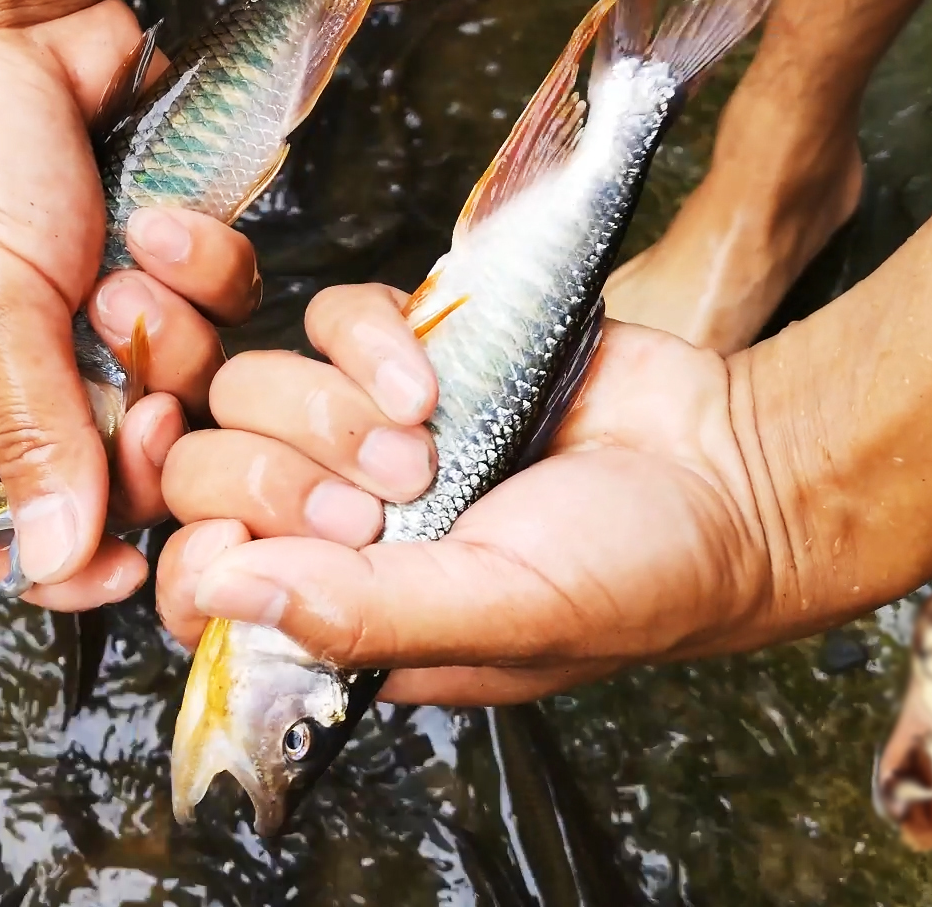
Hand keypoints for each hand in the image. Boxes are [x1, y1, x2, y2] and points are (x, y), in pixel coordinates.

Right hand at [0, 0, 259, 610]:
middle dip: (142, 424)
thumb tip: (49, 557)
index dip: (64, 558)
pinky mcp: (164, 266)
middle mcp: (25, 369)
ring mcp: (100, 318)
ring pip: (182, 390)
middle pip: (117, 470)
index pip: (1, 527)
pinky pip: (220, 311)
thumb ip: (32, 431)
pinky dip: (204, 268)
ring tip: (128, 262)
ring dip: (172, 331)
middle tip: (142, 382)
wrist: (12, 16)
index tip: (131, 564)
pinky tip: (166, 220)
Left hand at [155, 282, 812, 705]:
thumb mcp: (505, 613)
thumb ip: (361, 614)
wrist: (734, 466)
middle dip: (279, 480)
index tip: (246, 537)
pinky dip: (369, 339)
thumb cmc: (638, 574)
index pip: (198, 588)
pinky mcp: (404, 348)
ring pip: (250, 385)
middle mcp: (335, 525)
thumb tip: (220, 596)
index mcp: (341, 613)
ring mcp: (361, 430)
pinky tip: (434, 375)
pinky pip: (328, 318)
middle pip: (203, 473)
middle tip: (387, 498)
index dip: (197, 556)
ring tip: (429, 439)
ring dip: (328, 409)